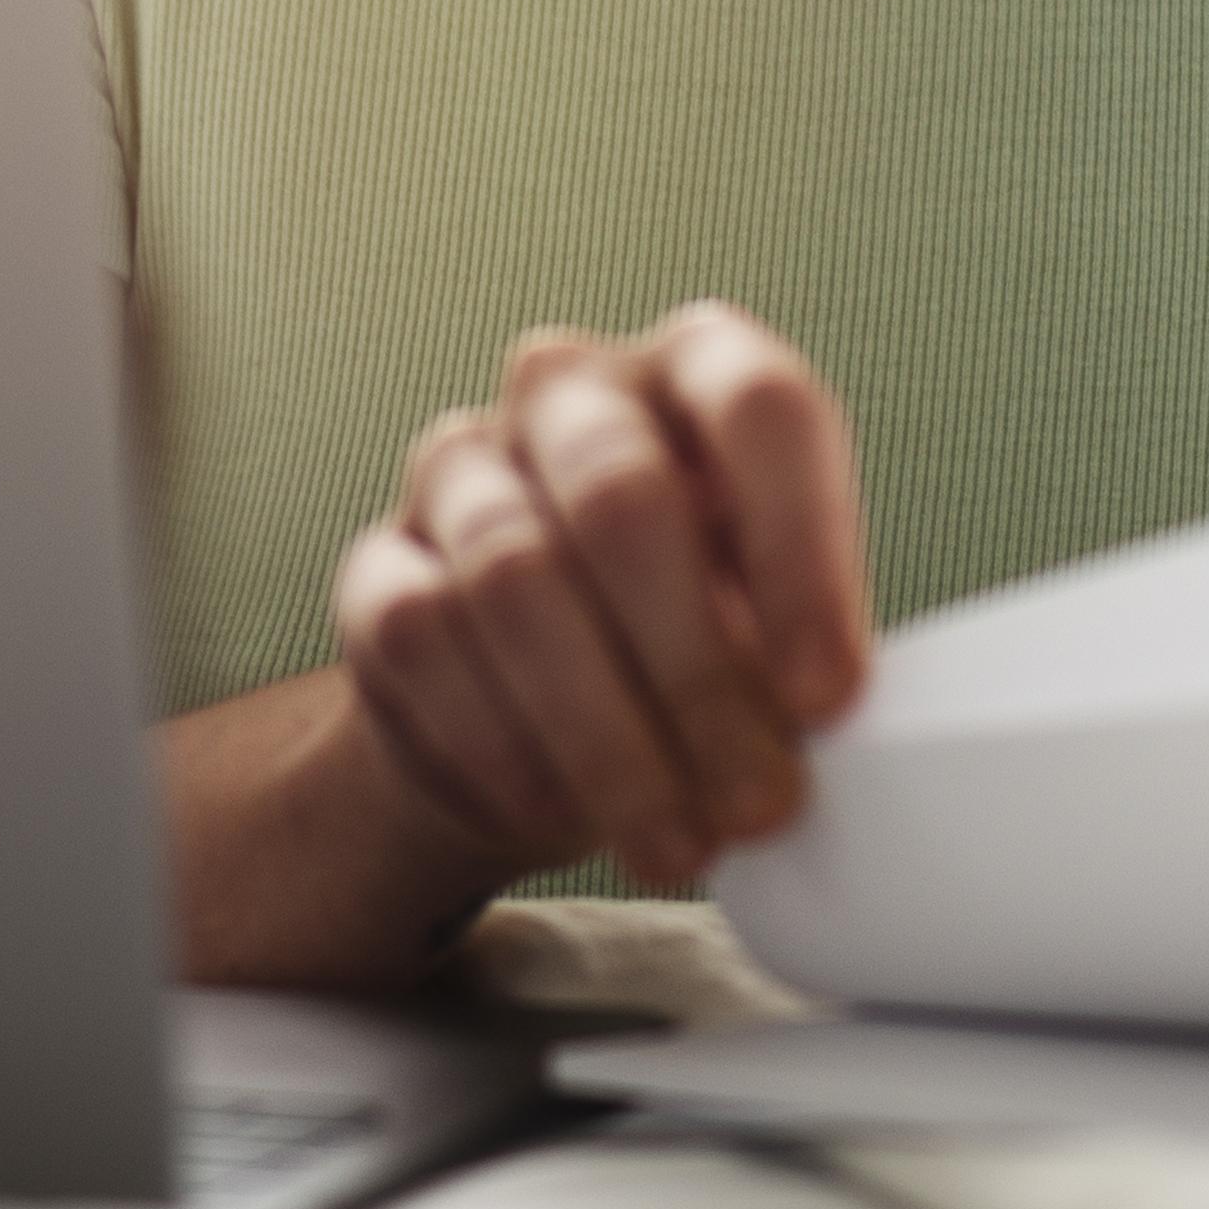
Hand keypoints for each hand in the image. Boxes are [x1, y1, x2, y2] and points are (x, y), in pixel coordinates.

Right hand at [324, 301, 872, 893]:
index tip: (830, 697)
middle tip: (756, 801)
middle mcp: (571, 390)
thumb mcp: (778, 623)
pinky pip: (422, 636)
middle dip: (698, 673)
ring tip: (676, 839)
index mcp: (697, 369)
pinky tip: (562, 812)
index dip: (800, 555)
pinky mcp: (379, 564)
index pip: (757, 406)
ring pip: (514, 575)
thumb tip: (825, 717)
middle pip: (621, 493)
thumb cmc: (694, 636)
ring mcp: (459, 468)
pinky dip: (503, 742)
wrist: (542, 712)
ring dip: (604, 732)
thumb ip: (806, 647)